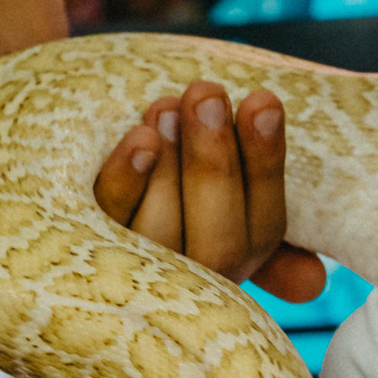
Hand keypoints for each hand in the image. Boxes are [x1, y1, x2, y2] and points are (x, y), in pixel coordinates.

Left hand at [94, 80, 326, 301]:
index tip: (263, 101)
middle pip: (219, 245)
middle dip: (216, 166)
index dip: (266, 165)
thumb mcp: (217, 193)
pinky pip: (100, 227)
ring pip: (162, 238)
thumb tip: (312, 281)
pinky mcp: (78, 251)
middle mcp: (187, 278)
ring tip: (167, 106)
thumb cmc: (164, 175)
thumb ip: (258, 209)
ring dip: (169, 170)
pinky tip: (137, 140)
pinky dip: (124, 183)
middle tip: (208, 95)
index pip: (264, 227)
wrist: (64, 173)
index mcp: (233, 260)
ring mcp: (130, 271)